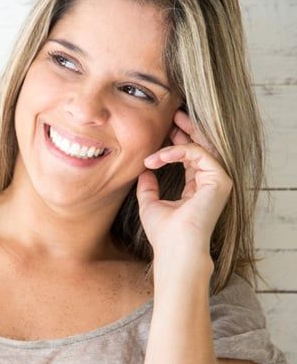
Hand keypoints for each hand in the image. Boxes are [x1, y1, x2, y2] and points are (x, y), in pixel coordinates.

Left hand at [135, 109, 231, 259]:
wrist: (174, 249)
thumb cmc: (163, 232)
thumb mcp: (150, 203)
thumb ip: (148, 185)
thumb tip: (144, 169)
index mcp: (197, 187)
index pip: (190, 157)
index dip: (177, 142)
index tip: (163, 130)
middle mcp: (210, 183)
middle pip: (202, 147)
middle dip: (188, 129)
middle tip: (173, 114)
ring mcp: (218, 182)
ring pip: (203, 147)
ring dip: (183, 135)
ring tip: (167, 125)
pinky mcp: (220, 181)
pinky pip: (199, 154)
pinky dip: (178, 151)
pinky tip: (158, 156)